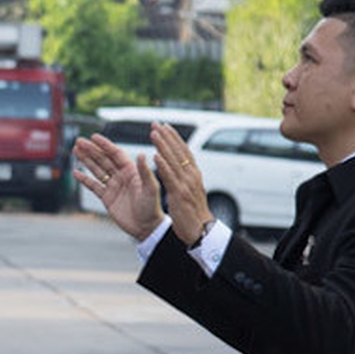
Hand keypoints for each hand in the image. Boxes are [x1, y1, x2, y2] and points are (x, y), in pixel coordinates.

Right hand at [73, 134, 162, 239]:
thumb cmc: (152, 207)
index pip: (115, 154)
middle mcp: (121, 176)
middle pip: (103, 159)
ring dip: (86, 160)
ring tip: (76, 151)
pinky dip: (84, 179)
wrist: (146, 227)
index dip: (104, 145)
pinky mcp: (107, 198)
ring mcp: (113, 186)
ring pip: (97, 170)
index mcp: (131, 171)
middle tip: (79, 141)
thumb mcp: (150, 188)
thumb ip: (145, 172)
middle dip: (91, 150)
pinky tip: (76, 172)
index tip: (94, 137)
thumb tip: (142, 154)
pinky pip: (94, 186)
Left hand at [149, 122, 210, 245]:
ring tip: (154, 133)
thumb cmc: (193, 213)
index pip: (183, 151)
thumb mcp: (189, 191)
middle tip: (156, 123)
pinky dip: (163, 165)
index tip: (164, 126)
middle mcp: (191, 175)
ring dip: (163, 146)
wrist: (200, 230)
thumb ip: (185, 178)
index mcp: (194, 174)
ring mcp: (186, 184)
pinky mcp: (179, 194)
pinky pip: (169, 177)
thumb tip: (180, 168)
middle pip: (178, 151)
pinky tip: (155, 156)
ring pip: (173, 161)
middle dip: (167, 136)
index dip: (174, 138)